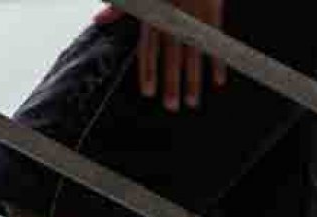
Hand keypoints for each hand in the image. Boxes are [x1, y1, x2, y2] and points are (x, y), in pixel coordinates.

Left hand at [95, 1, 227, 110]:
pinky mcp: (212, 11)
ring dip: (194, 79)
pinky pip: (215, 41)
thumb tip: (98, 19)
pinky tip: (218, 81)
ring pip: (194, 51)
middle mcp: (172, 16)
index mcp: (154, 13)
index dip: (149, 70)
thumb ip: (121, 7)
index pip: (149, 47)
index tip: (148, 92)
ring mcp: (193, 14)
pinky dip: (218, 61)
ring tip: (192, 102)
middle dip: (171, 82)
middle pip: (172, 55)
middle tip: (171, 107)